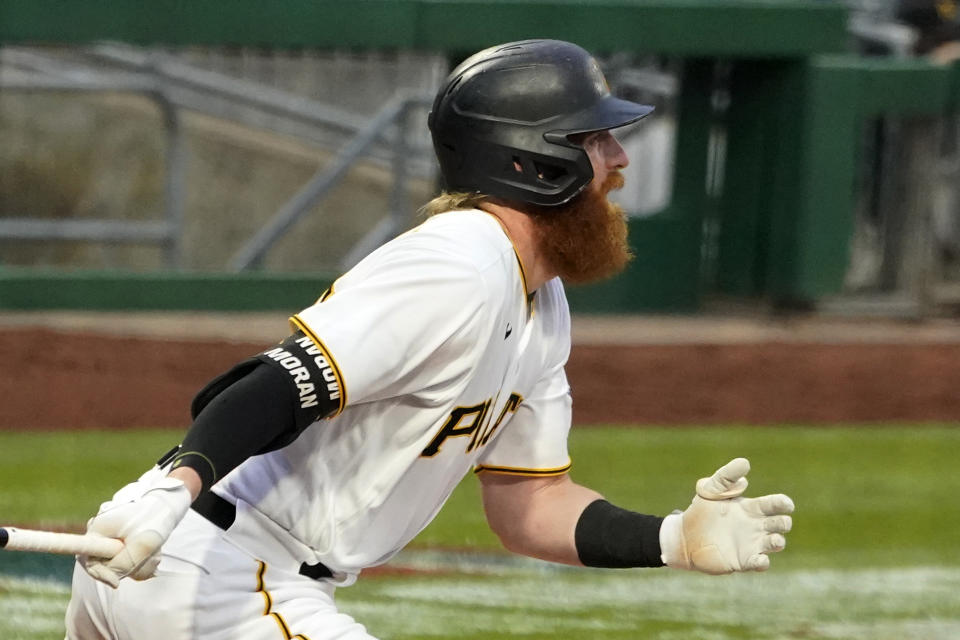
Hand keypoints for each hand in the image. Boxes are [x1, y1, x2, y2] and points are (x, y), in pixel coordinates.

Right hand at [79, 469, 191, 587]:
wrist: (169, 503)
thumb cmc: (155, 518)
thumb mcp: (143, 543)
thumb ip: (125, 563)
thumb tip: (114, 579)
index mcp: (98, 530)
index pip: (88, 561)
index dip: (100, 574)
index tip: (116, 583)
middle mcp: (101, 536)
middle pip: (107, 566)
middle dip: (131, 565)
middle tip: (150, 554)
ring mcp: (112, 541)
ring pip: (122, 566)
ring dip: (142, 562)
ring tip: (156, 548)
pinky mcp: (124, 546)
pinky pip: (131, 563)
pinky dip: (144, 560)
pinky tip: (156, 550)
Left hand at [659, 457, 793, 574]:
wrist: (684, 536)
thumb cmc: (701, 511)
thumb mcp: (711, 489)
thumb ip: (727, 476)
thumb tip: (745, 462)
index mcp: (751, 508)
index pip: (774, 504)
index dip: (783, 503)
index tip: (787, 504)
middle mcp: (756, 527)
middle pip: (780, 524)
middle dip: (783, 523)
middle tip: (780, 522)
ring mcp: (751, 544)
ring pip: (775, 544)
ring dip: (778, 542)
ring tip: (776, 540)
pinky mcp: (743, 561)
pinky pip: (759, 563)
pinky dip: (763, 563)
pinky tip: (761, 560)